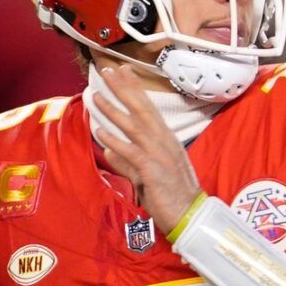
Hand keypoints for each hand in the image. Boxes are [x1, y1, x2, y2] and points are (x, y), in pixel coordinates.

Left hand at [89, 64, 204, 232]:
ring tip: (96, 95)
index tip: (122, 70)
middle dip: (122, 88)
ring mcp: (159, 154)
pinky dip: (115, 140)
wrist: (189, 215)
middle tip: (106, 70)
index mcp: (165, 138)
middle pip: (141, 108)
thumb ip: (127, 161)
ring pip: (133, 126)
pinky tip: (100, 131)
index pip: (147, 107)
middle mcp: (163, 141)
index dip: (134, 88)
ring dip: (113, 110)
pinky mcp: (153, 170)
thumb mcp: (146, 174)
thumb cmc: (170, 195)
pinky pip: (131, 152)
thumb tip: (109, 149)